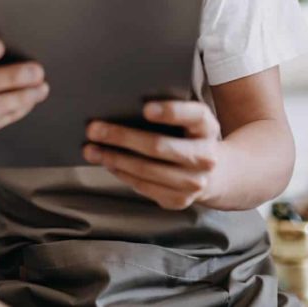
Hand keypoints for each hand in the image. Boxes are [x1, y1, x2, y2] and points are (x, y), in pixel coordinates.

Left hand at [82, 101, 221, 210]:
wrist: (215, 173)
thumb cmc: (189, 137)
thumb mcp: (189, 119)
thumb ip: (167, 111)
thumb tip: (120, 106)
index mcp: (207, 127)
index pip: (193, 115)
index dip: (170, 112)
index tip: (145, 109)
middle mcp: (205, 157)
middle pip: (159, 146)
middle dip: (122, 137)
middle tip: (93, 129)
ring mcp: (194, 182)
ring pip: (146, 170)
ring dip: (114, 158)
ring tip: (91, 149)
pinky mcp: (180, 200)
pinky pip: (144, 186)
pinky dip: (122, 173)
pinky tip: (108, 163)